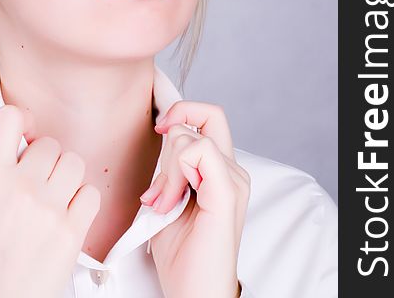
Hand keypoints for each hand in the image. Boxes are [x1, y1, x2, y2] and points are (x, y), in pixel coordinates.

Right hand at [0, 105, 100, 297]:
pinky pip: (91, 193)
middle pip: (51, 145)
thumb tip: (23, 144)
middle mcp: (21, 189)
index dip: (22, 117)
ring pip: (75, 163)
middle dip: (48, 159)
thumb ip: (1, 171)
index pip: (8, 120)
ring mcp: (48, 209)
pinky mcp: (72, 230)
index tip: (26, 127)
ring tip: (56, 198)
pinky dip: (83, 201)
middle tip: (40, 180)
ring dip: (68, 177)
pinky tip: (69, 214)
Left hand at [139, 102, 249, 297]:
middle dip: (171, 137)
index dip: (182, 113)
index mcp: (222, 171)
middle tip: (159, 184)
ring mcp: (233, 181)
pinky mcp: (226, 192)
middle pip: (207, 115)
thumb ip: (171, 167)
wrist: (194, 293)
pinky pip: (200, 151)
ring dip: (167, 166)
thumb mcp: (168, 198)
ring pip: (191, 137)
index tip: (159, 129)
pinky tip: (170, 201)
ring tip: (163, 203)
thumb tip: (164, 135)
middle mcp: (233, 171)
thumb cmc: (182, 255)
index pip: (208, 118)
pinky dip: (176, 171)